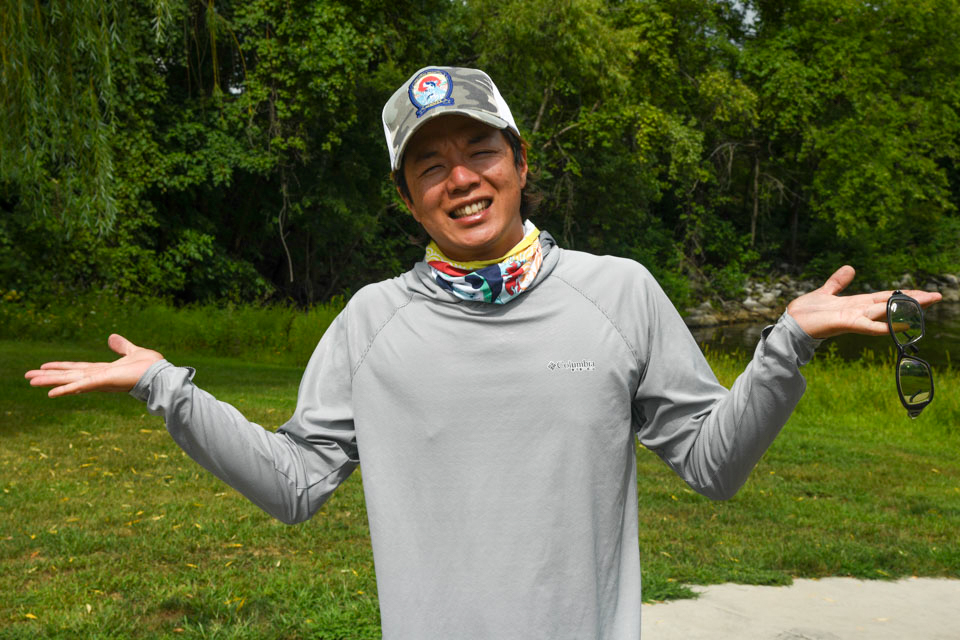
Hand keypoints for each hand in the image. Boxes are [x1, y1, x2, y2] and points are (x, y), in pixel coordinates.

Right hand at [25, 334, 163, 397]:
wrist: (161, 375)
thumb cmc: (151, 367)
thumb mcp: (133, 351)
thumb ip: (121, 346)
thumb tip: (111, 337)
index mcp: (104, 370)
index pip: (78, 368)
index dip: (61, 367)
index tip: (45, 366)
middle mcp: (98, 377)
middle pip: (69, 375)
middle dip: (49, 376)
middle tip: (28, 376)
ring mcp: (100, 381)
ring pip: (70, 380)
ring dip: (50, 381)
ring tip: (31, 381)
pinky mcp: (103, 382)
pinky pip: (81, 386)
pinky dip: (66, 389)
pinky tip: (51, 393)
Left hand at [786, 265, 941, 338]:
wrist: (790, 324)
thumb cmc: (806, 312)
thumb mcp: (824, 292)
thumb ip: (838, 282)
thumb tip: (850, 268)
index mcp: (856, 303)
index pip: (886, 297)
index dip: (905, 294)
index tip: (926, 292)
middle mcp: (859, 311)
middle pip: (891, 303)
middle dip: (913, 300)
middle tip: (937, 296)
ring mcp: (854, 318)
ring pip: (884, 312)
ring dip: (905, 309)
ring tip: (926, 303)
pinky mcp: (844, 323)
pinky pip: (867, 325)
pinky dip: (883, 326)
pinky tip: (899, 325)